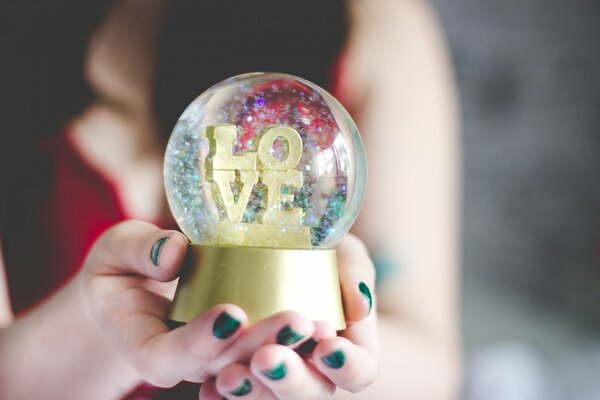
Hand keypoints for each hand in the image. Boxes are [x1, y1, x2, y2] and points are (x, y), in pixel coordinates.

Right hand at [79, 220, 323, 389]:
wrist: (135, 290)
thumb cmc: (120, 268)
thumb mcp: (115, 250)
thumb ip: (136, 249)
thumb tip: (174, 252)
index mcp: (146, 346)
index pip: (168, 357)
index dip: (200, 342)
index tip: (231, 313)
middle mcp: (186, 362)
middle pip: (223, 365)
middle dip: (260, 345)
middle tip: (297, 320)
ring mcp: (215, 358)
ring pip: (252, 365)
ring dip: (286, 349)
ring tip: (319, 326)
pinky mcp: (238, 345)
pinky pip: (266, 350)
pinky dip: (294, 343)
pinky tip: (326, 325)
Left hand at [199, 234, 378, 398]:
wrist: (273, 241)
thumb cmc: (319, 248)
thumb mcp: (343, 250)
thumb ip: (355, 271)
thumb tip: (360, 306)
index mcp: (348, 346)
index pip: (359, 370)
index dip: (348, 367)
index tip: (326, 346)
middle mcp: (313, 367)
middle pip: (310, 391)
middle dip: (290, 379)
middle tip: (268, 358)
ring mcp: (276, 372)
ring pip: (268, 396)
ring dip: (250, 390)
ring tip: (228, 376)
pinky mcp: (240, 370)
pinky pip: (233, 393)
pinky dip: (220, 394)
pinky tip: (208, 389)